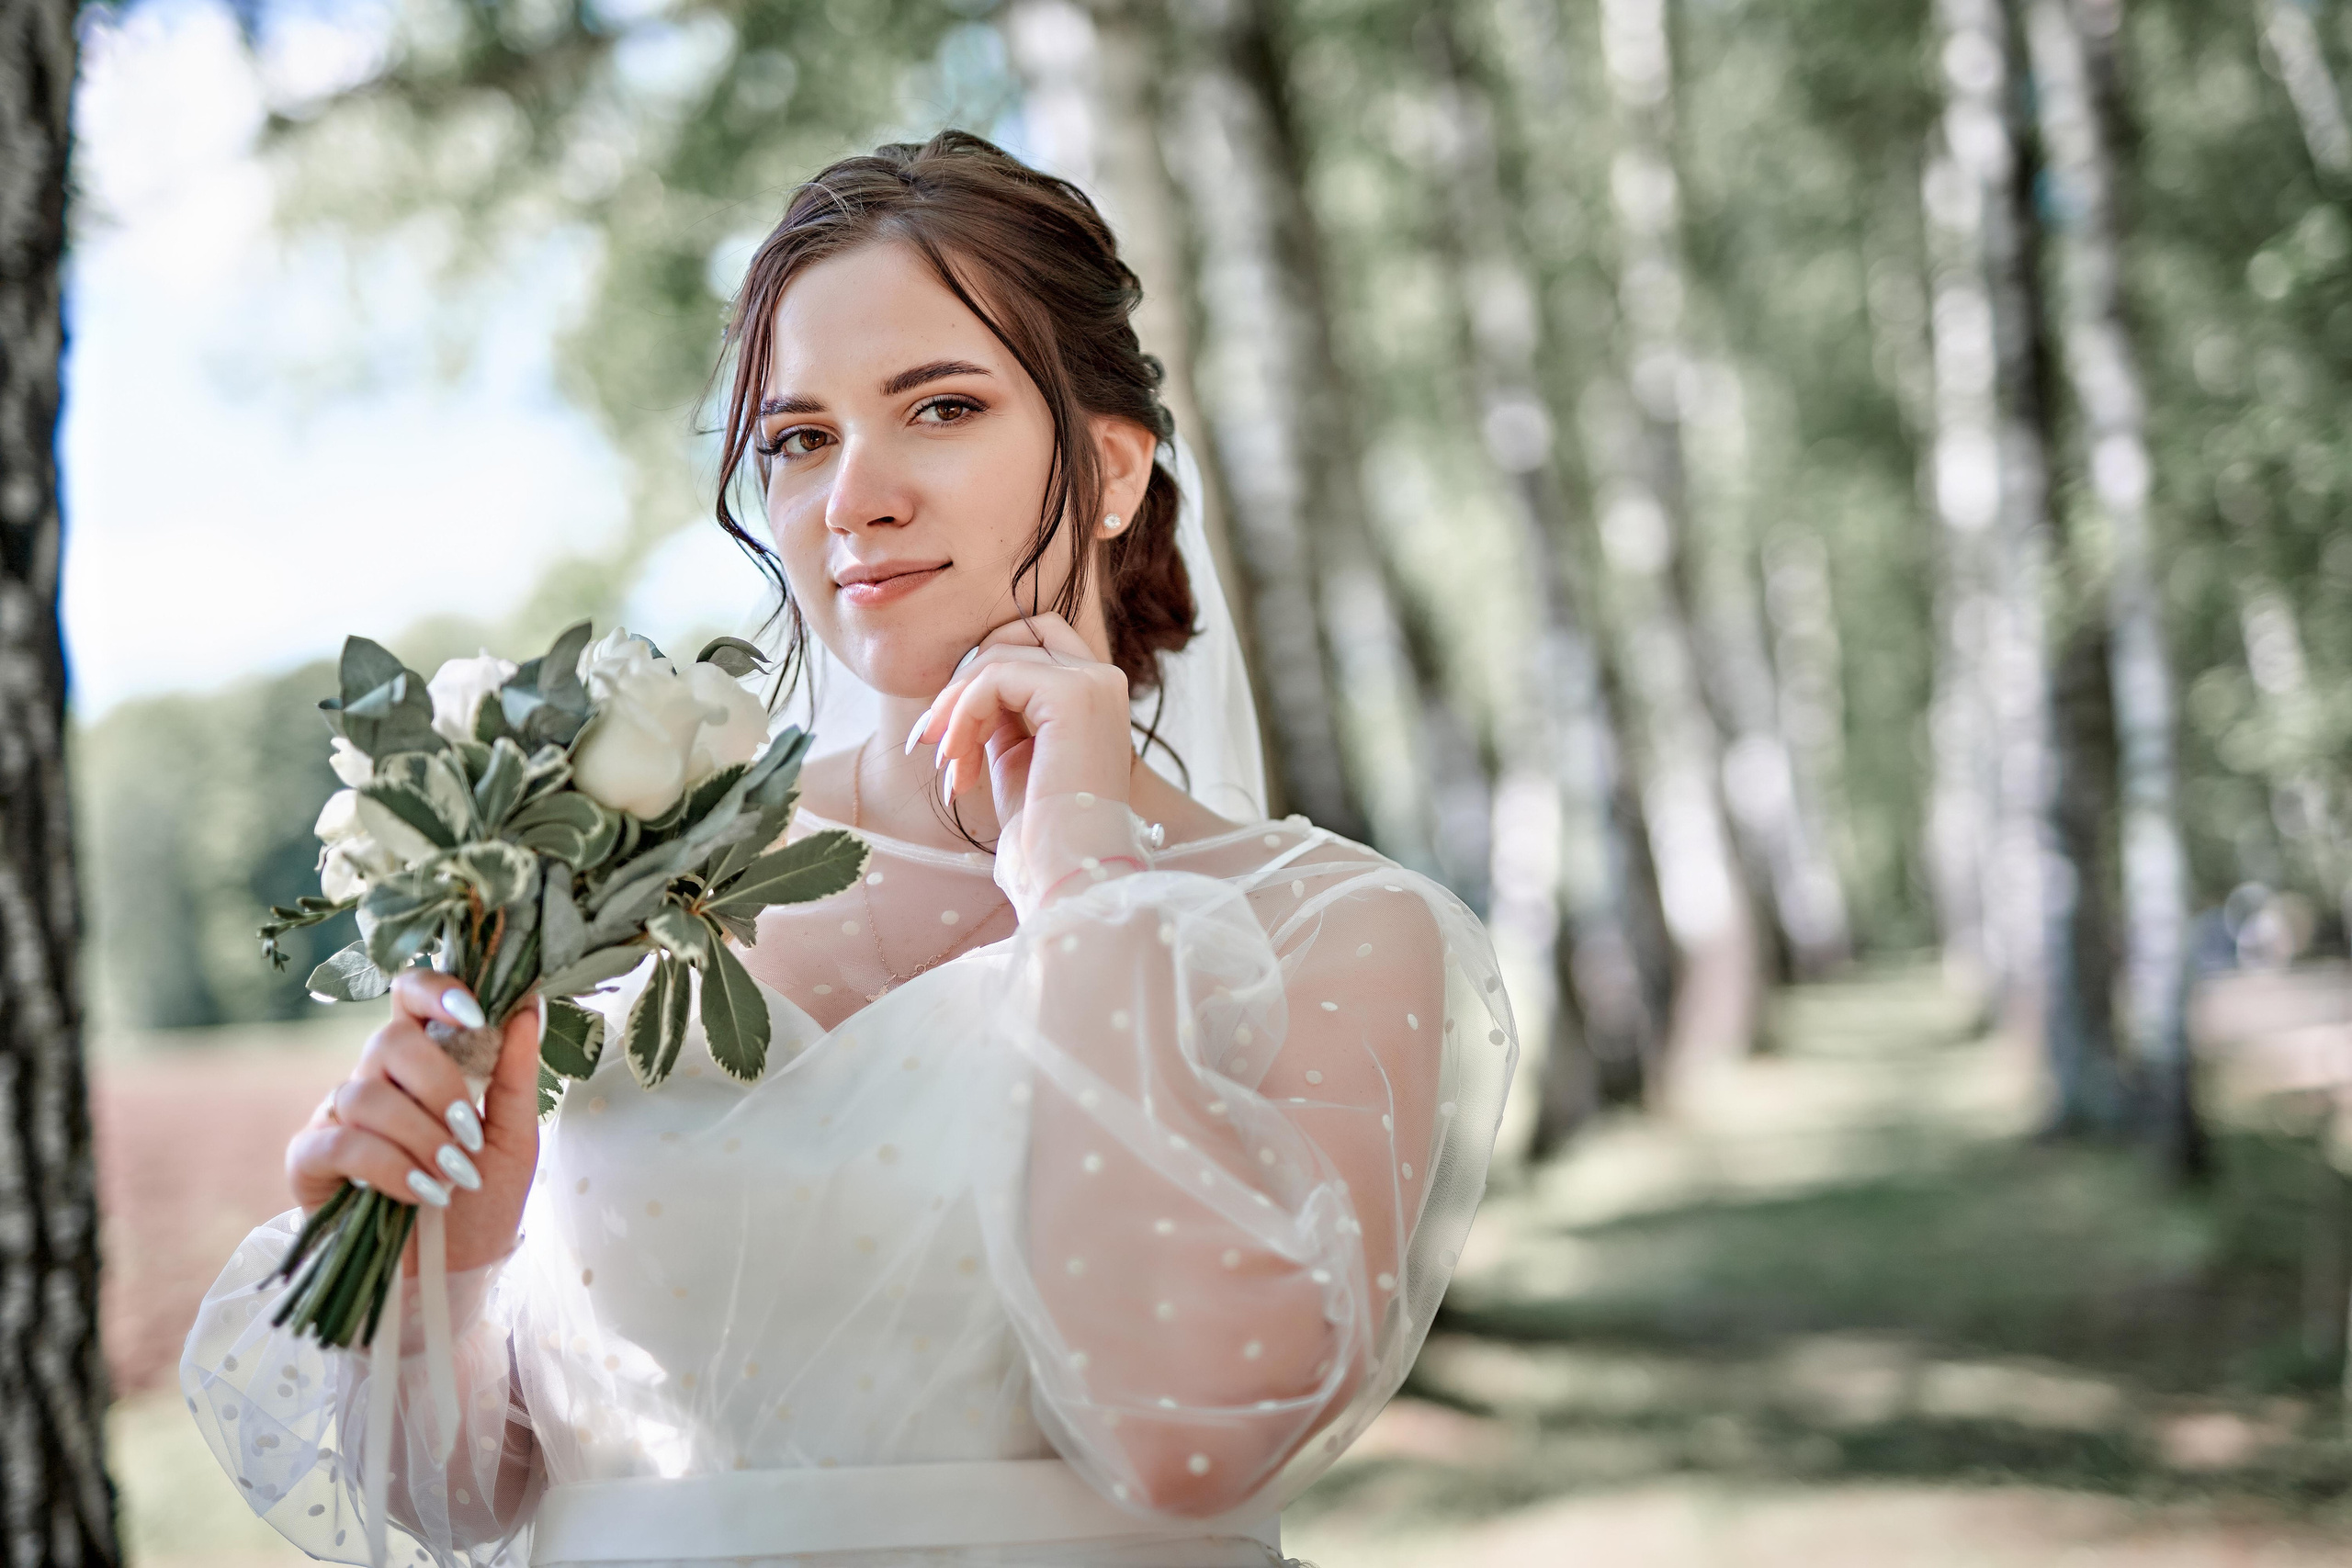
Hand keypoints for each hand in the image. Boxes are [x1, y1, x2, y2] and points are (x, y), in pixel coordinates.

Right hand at [285, 969, 542, 1275]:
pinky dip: (387, 1166)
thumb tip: (528, 1005)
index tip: (475, 1014)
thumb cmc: (483, 1202)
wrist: (453, 1276)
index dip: (435, 990)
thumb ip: (517, 1073)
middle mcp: (375, 1079)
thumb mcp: (516, 1137)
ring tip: (455, 1177)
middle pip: (388, 1040)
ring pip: (364, 1093)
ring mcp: (336, 1117)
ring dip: (420, 1136)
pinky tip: (421, 1192)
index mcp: (424, 1062)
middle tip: (470, 1134)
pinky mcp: (310, 1162)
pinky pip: (338, 1142)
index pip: (410, 996)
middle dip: (439, 1086)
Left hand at [910, 613, 1132, 828]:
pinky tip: (957, 760)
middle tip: (932, 736)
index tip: (948, 730)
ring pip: (998, 657)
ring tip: (949, 762)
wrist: (1068, 868)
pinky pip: (995, 678)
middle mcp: (1102, 680)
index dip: (982, 674)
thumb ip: (1001, 713)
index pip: (1031, 643)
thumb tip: (963, 688)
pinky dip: (964, 715)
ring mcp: (1092, 683)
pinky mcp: (1072, 694)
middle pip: (1013, 637)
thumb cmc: (1042, 828)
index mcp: (1095, 695)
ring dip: (956, 709)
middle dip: (964, 681)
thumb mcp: (1017, 755)